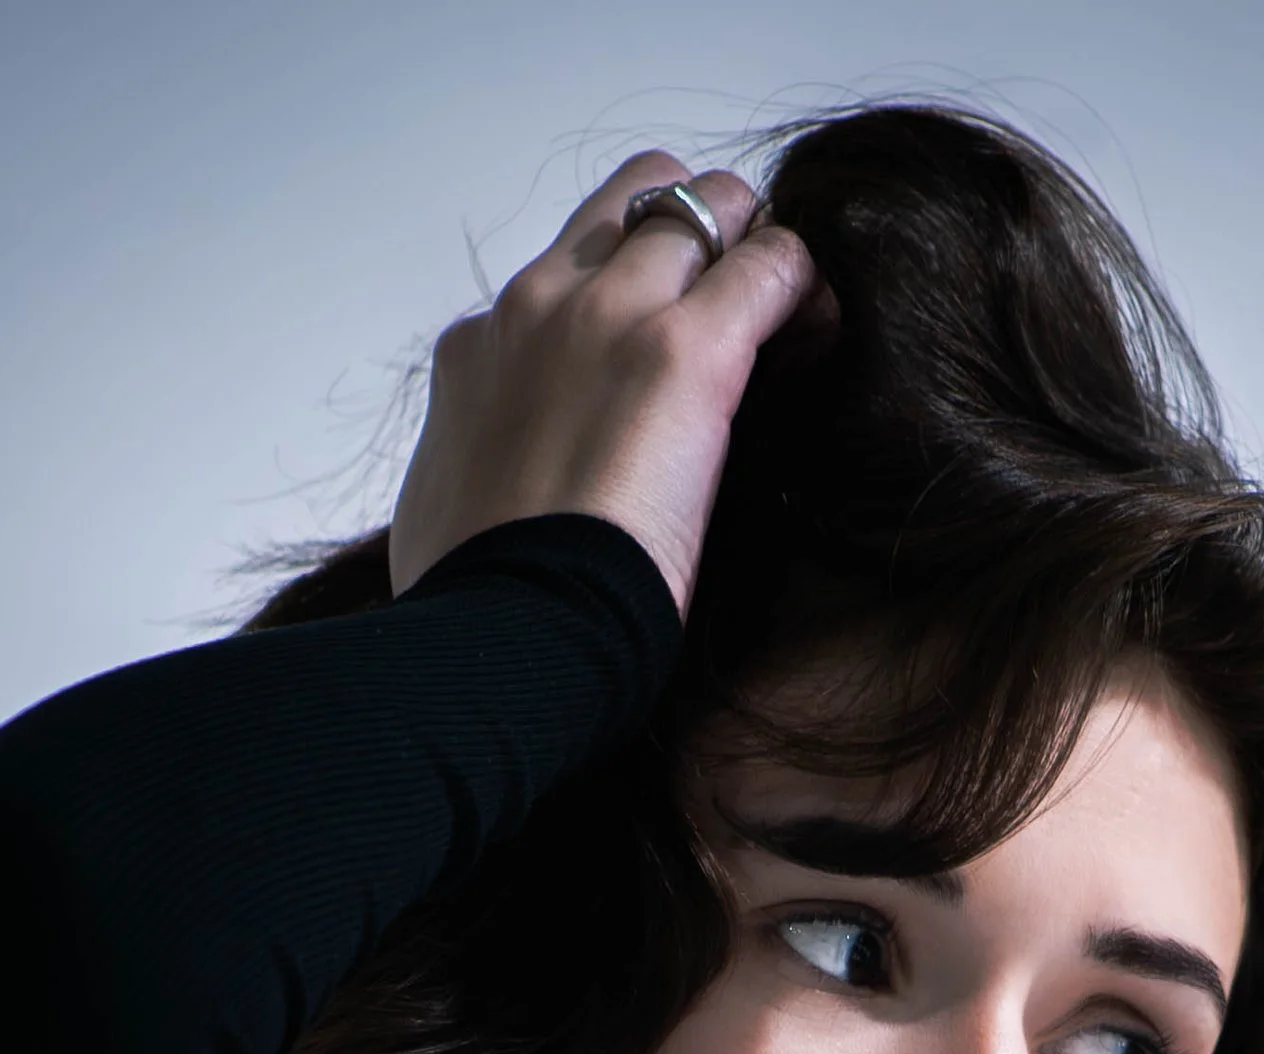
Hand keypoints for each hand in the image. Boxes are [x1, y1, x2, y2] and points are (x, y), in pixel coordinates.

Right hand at [388, 154, 826, 617]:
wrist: (499, 642)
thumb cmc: (477, 613)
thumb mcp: (449, 514)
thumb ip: (479, 472)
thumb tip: (501, 499)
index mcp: (479, 352)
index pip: (560, 275)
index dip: (622, 301)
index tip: (653, 356)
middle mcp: (537, 307)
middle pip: (634, 201)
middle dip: (695, 236)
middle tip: (735, 309)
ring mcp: (609, 318)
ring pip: (702, 204)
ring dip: (750, 245)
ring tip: (784, 318)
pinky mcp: (683, 353)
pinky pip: (769, 264)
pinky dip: (800, 286)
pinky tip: (815, 333)